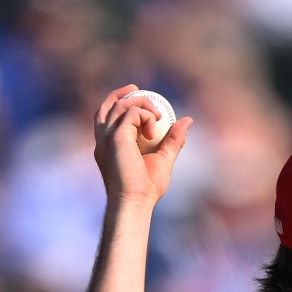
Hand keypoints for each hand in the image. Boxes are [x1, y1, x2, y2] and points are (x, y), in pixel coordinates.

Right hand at [93, 84, 191, 204]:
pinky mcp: (116, 137)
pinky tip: (154, 132)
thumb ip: (173, 140)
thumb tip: (187, 120)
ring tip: (158, 117)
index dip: (118, 102)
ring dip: (142, 104)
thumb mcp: (164, 159)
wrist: (136, 202)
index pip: (106, 117)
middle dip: (122, 94)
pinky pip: (131, 113)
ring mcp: (107, 138)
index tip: (135, 95)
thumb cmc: (146, 188)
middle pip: (108, 106)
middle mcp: (103, 140)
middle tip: (138, 89)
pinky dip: (146, 116)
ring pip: (121, 105)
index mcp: (109, 146)